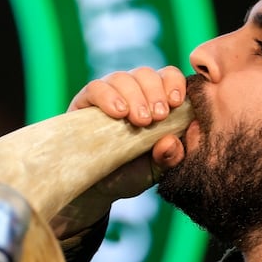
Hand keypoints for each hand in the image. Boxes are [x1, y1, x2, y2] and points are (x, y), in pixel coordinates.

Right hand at [52, 66, 189, 233]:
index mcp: (156, 101)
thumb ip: (170, 157)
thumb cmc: (133, 173)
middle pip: (146, 74)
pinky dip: (108, 96)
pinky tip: (118, 112)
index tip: (175, 103)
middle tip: (158, 117)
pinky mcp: (85, 101)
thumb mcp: (157, 169)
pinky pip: (96, 87)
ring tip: (140, 121)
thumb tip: (173, 141)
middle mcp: (133, 93)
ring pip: (122, 77)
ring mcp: (109, 94)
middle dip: (155, 93)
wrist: (99, 188)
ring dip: (134, 96)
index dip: (174, 83)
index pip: (168, 76)